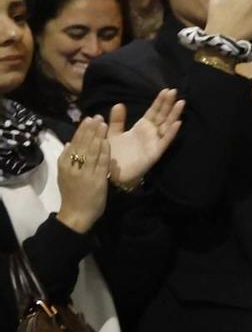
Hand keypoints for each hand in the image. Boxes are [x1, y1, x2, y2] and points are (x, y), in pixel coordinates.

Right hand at [55, 117, 111, 234]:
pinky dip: (104, 152)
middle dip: (90, 129)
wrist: (76, 215)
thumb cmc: (72, 194)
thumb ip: (66, 159)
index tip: (88, 119)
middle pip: (82, 145)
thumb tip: (68, 143)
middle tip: (97, 117)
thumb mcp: (65, 175)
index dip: (81, 131)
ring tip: (102, 123)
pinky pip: (101, 163)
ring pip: (91, 151)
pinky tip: (107, 141)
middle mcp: (73, 168)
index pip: (73, 144)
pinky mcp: (97, 180)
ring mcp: (85, 174)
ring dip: (97, 136)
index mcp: (64, 165)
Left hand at [106, 90, 185, 188]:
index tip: (166, 90)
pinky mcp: (155, 153)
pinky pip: (165, 141)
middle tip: (175, 91)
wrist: (111, 174)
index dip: (159, 102)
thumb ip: (117, 120)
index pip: (153, 112)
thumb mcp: (112, 134)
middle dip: (168, 104)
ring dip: (174, 115)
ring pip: (167, 126)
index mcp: (141, 127)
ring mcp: (154, 142)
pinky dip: (171, 132)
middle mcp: (150, 133)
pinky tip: (177, 123)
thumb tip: (118, 104)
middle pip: (162, 116)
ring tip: (181, 103)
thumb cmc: (113, 154)